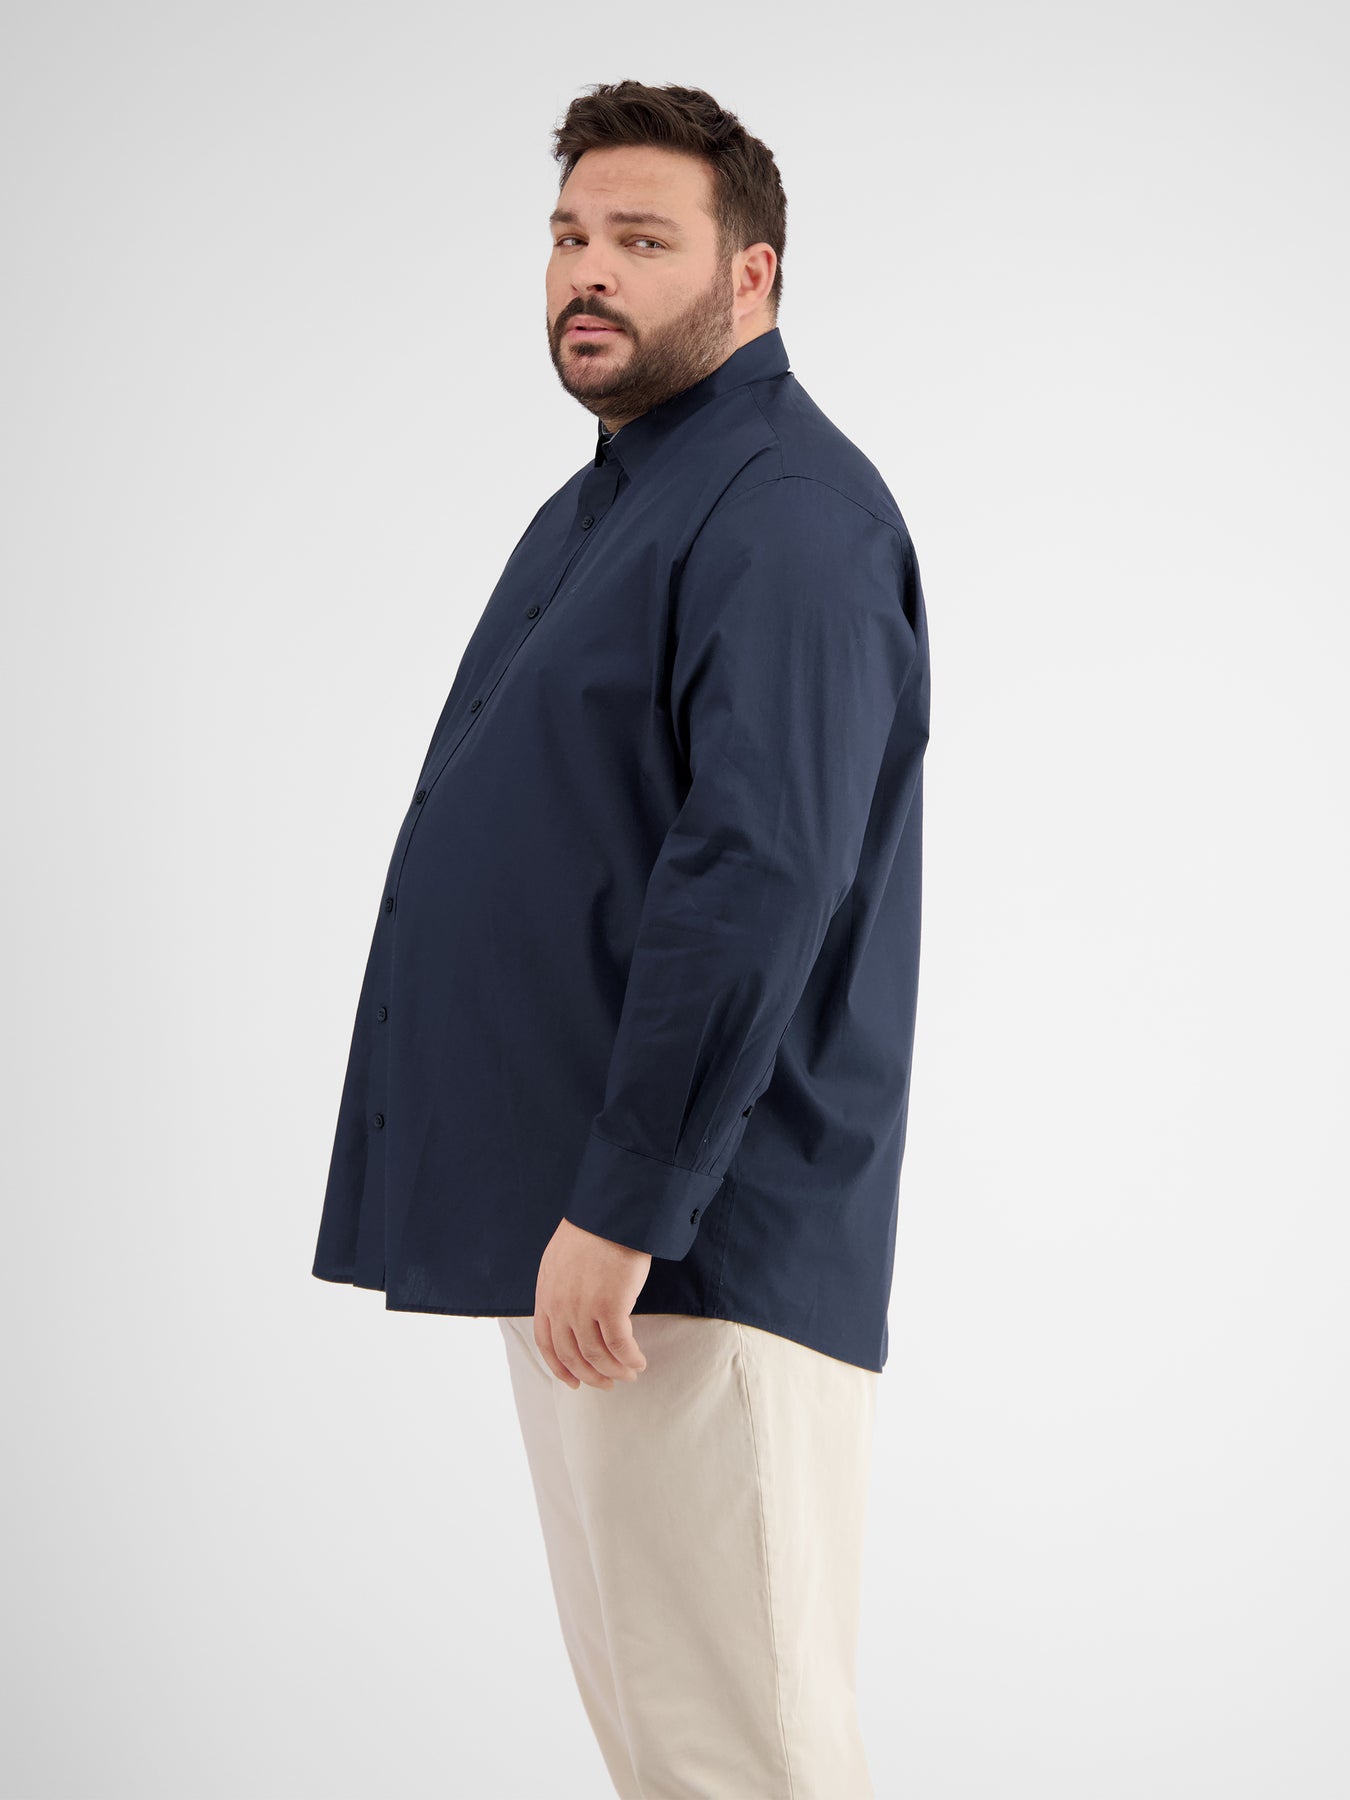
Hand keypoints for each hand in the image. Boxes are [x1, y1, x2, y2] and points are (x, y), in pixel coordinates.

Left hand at [534, 1217, 650, 1389]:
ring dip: (615, 1370)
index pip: (546, 1343)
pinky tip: (640, 1362)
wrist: (611, 1213)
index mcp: (546, 1295)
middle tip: (608, 1384)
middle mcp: (560, 1306)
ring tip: (629, 1374)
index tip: (573, 1382)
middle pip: (572, 1355)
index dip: (560, 1368)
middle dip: (590, 1376)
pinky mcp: (610, 1306)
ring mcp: (584, 1308)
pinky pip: (620, 1346)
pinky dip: (630, 1359)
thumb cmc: (593, 1230)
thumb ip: (560, 1288)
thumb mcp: (560, 1260)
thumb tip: (572, 1312)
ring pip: (597, 1356)